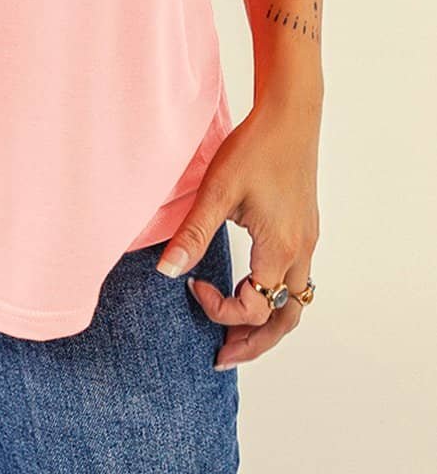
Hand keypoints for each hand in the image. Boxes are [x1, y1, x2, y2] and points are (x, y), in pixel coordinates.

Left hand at [155, 93, 320, 368]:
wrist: (290, 115)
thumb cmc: (254, 148)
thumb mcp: (217, 191)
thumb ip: (193, 234)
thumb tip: (166, 272)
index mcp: (278, 249)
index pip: (252, 308)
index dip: (218, 308)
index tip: (191, 284)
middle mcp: (300, 252)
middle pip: (284, 320)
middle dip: (253, 343)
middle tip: (221, 357)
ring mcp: (307, 241)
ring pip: (297, 303)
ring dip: (269, 324)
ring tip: (239, 336)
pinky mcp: (306, 228)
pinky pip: (299, 280)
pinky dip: (278, 299)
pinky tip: (256, 289)